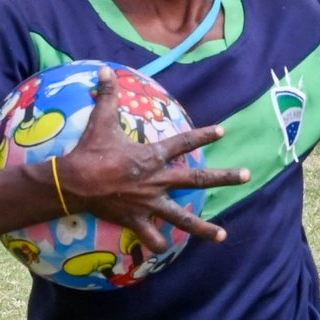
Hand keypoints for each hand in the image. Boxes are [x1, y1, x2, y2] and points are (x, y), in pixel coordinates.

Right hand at [58, 69, 246, 253]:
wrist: (74, 182)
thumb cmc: (90, 151)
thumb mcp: (100, 121)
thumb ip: (106, 95)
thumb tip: (104, 69)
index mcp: (152, 156)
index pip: (184, 142)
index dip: (204, 135)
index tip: (222, 131)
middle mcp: (157, 180)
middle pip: (197, 179)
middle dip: (223, 177)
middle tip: (246, 176)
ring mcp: (149, 203)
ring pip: (182, 218)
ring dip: (203, 228)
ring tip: (223, 235)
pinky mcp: (136, 220)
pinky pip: (150, 236)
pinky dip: (157, 243)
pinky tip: (164, 249)